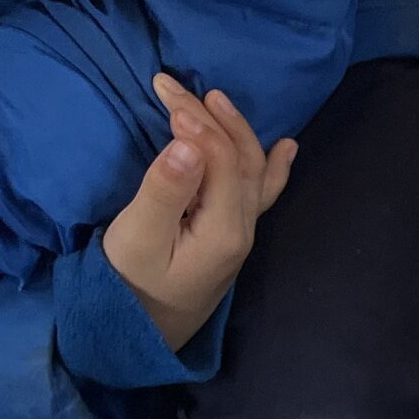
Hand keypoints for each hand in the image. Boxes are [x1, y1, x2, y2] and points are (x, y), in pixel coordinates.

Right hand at [101, 75, 297, 350]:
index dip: (197, 123)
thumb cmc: (131, 284)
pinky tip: (286, 148)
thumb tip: (187, 145)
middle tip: (173, 85)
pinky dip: (272, 166)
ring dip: (236, 131)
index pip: (222, 160)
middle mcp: (242, 230)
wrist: (141, 332)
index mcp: (224, 230)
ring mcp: (241, 234)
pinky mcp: (230, 237)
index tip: (164, 94)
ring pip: (252, 171)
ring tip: (216, 98)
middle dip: (211, 118)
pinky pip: (262, 194)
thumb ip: (164, 190)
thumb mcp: (139, 237)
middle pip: (240, 159)